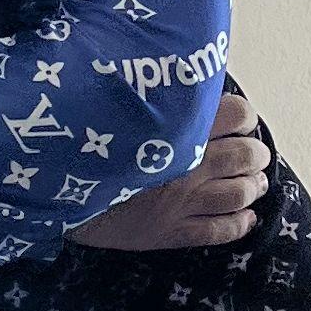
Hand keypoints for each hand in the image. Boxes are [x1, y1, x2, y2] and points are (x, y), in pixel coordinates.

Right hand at [68, 91, 267, 251]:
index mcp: (179, 129)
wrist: (53, 190)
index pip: (237, 114)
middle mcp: (189, 164)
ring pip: (240, 194)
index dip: (244, 116)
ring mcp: (183, 202)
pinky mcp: (172, 233)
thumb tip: (177, 77)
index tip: (239, 120)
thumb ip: (154, 95)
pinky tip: (246, 217)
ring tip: (254, 182)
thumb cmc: (83, 142)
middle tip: (252, 153)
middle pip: (247, 156)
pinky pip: (220, 231)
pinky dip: (241, 223)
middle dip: (256, 154)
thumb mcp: (120, 107)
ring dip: (254, 186)